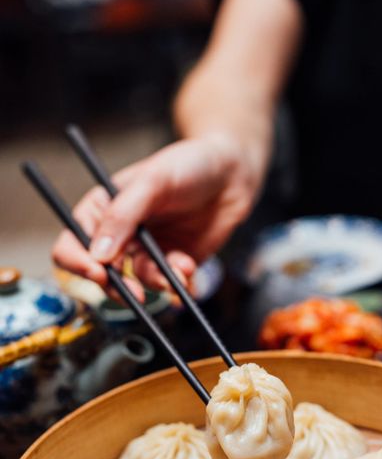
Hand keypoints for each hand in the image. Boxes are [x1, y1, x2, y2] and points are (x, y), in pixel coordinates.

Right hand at [52, 133, 256, 299]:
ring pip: (136, 282)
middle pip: (100, 272)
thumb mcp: (153, 181)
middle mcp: (120, 233)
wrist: (232, 174)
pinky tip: (189, 266)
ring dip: (156, 282)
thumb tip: (98, 255)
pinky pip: (166, 283)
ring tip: (180, 268)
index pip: (72, 241)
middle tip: (134, 294)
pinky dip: (177, 281)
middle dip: (116, 287)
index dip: (77, 261)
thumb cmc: (189, 165)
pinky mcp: (171, 262)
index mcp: (103, 208)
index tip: (98, 271)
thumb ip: (124, 215)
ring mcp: (146, 249)